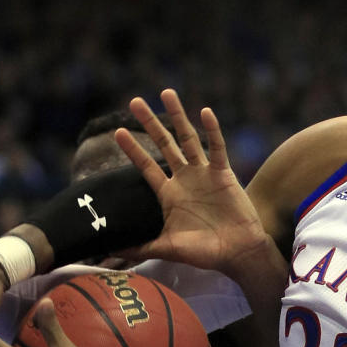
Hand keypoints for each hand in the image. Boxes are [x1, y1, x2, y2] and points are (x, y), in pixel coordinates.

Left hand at [114, 89, 272, 278]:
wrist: (236, 253)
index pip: (146, 167)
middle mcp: (185, 179)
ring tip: (166, 93)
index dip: (133, 150)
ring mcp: (204, 174)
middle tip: (135, 101)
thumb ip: (141, 247)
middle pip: (164, 144)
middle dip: (150, 123)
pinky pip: (217, 147)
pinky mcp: (223, 173)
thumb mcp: (167, 248)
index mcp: (169, 195)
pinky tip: (205, 112)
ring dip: (178, 116)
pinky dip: (212, 130)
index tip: (118, 132)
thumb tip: (110, 252)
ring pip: (188, 138)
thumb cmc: (204, 253)